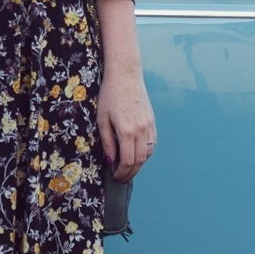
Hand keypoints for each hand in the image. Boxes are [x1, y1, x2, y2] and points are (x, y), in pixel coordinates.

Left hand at [97, 65, 154, 180]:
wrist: (126, 76)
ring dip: (139, 164)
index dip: (122, 172)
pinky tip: (137, 154)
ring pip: (148, 153)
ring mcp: (149, 125)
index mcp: (126, 131)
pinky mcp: (152, 121)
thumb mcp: (102, 119)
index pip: (127, 161)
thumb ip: (107, 142)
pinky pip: (152, 143)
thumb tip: (110, 161)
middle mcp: (141, 130)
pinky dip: (146, 152)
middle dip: (130, 172)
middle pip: (140, 160)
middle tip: (121, 177)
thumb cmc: (110, 95)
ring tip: (128, 168)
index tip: (115, 177)